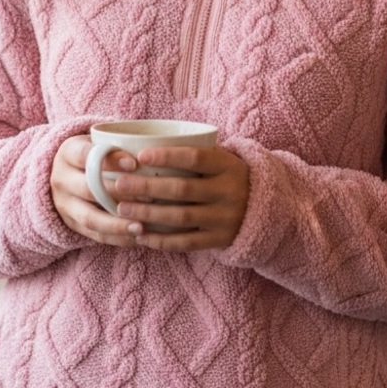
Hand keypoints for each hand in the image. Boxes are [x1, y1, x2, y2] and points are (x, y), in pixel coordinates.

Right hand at [50, 135, 142, 247]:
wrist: (66, 172)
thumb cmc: (94, 153)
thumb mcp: (99, 142)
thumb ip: (119, 144)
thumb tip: (153, 155)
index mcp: (68, 153)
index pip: (85, 155)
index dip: (110, 160)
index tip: (134, 163)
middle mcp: (61, 178)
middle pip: (88, 189)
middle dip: (119, 195)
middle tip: (150, 198)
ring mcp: (64, 204)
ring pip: (90, 217)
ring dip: (117, 225)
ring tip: (142, 227)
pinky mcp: (71, 224)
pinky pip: (94, 235)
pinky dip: (116, 238)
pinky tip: (137, 238)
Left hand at [111, 144, 249, 251]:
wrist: (267, 208)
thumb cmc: (229, 176)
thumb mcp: (223, 160)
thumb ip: (195, 153)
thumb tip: (146, 145)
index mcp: (228, 165)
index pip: (195, 158)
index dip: (167, 156)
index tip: (140, 155)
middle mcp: (229, 191)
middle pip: (182, 189)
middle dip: (147, 187)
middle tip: (119, 184)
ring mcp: (225, 218)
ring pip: (180, 218)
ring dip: (148, 213)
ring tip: (123, 208)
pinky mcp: (220, 240)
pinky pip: (186, 242)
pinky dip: (161, 240)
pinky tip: (140, 235)